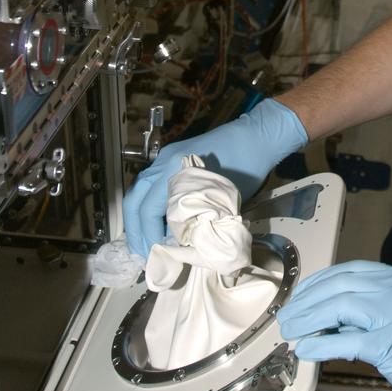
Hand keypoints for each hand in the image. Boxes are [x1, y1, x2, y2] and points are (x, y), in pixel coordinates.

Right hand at [121, 98, 306, 257]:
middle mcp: (163, 162)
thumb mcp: (222, 201)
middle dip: (134, 228)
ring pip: (139, 192)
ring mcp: (165, 158)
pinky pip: (151, 186)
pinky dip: (148, 206)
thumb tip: (178, 246)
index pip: (147, 209)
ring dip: (138, 217)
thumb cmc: (246, 168)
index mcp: (174, 170)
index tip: (154, 253)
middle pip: (134, 199)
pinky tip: (156, 222)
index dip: (147, 234)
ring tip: (145, 241)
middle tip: (140, 252)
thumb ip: (196, 221)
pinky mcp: (172, 159)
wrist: (257, 137)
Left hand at [277, 260, 391, 390]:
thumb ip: (380, 312)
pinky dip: (319, 345)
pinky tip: (306, 352)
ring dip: (308, 318)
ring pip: (339, 306)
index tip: (303, 295)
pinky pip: (345, 341)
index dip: (322, 281)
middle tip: (288, 315)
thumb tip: (334, 322)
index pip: (354, 270)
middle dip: (308, 299)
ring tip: (290, 331)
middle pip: (342, 284)